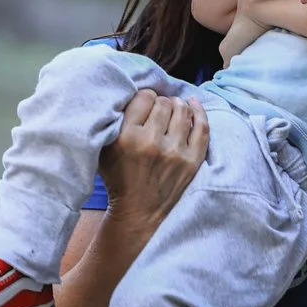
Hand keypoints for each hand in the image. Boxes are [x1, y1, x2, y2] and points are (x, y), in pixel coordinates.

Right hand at [96, 89, 207, 235]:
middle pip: (164, 103)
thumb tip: (129, 94)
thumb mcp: (104, 148)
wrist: (137, 212)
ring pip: (183, 111)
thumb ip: (112, 121)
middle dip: (160, 103)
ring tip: (172, 108)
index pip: (144, 97)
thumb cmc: (118, 177)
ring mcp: (175, 152)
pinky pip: (202, 127)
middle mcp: (152, 142)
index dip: (144, 97)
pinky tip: (194, 104)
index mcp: (127, 137)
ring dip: (177, 106)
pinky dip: (199, 112)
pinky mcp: (192, 161)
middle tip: (157, 110)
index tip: (143, 104)